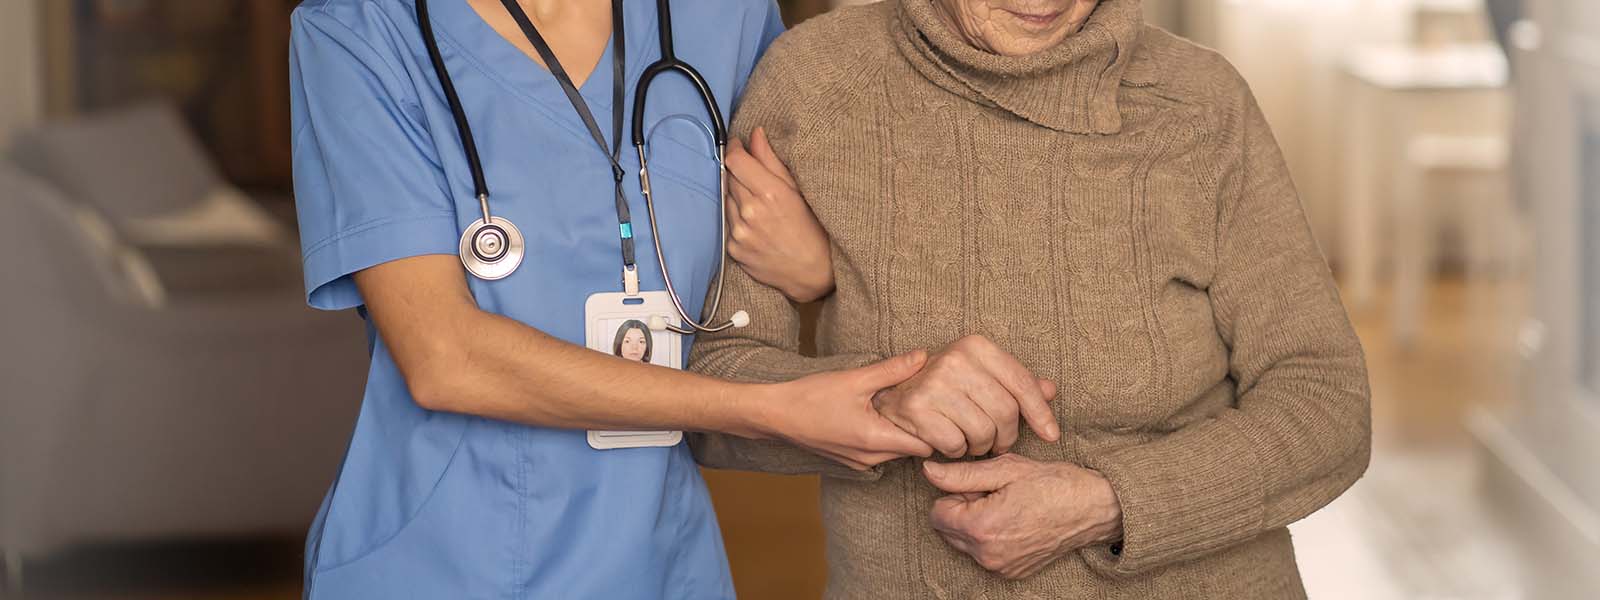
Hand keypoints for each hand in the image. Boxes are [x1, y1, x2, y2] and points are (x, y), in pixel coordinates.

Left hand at [725, 127, 835, 302]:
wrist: (811, 273)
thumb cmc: (812, 230)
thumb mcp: (798, 190)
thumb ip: (771, 160)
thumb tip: (755, 134)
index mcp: (769, 193)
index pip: (736, 160)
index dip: (736, 148)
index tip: (740, 145)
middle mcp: (750, 212)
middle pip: (729, 177)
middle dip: (739, 171)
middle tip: (753, 173)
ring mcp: (739, 232)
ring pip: (726, 199)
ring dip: (737, 194)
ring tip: (757, 201)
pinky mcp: (733, 248)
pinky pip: (728, 222)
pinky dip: (737, 217)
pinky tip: (755, 222)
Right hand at [757, 352, 935, 469]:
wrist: (775, 415)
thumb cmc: (811, 397)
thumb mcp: (855, 379)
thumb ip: (892, 370)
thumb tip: (923, 356)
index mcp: (875, 440)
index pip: (925, 446)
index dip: (937, 428)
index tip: (940, 407)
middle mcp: (870, 459)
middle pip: (913, 450)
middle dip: (922, 428)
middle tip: (925, 401)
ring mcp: (859, 463)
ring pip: (896, 451)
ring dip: (902, 431)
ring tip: (902, 405)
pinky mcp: (850, 460)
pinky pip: (879, 452)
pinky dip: (885, 435)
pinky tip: (879, 413)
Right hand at [872, 335, 1059, 457]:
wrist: (893, 392)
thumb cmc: (946, 386)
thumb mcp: (982, 374)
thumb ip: (1015, 383)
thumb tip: (1050, 390)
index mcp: (976, 346)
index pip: (1021, 384)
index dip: (1040, 414)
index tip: (1051, 435)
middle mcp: (955, 360)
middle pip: (1005, 413)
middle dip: (1005, 437)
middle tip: (996, 442)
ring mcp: (934, 384)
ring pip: (982, 433)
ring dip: (981, 446)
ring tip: (971, 439)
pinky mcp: (917, 409)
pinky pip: (956, 445)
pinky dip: (957, 450)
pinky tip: (950, 440)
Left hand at [922, 455, 1122, 579]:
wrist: (1094, 508)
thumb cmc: (1052, 483)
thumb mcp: (1005, 469)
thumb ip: (961, 474)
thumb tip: (928, 470)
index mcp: (981, 527)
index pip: (937, 513)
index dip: (955, 494)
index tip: (980, 487)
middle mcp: (987, 554)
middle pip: (947, 530)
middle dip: (962, 510)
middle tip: (995, 495)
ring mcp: (1000, 567)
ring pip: (964, 543)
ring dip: (975, 525)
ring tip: (1007, 507)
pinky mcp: (1011, 573)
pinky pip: (984, 554)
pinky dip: (991, 539)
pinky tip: (1015, 522)